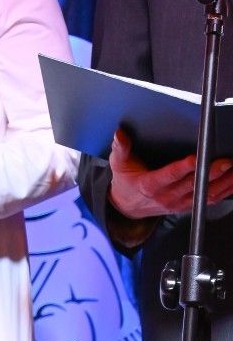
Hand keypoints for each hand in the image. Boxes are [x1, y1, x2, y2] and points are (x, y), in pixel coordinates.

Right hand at [108, 128, 232, 218]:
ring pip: (205, 194)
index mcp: (149, 185)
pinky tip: (232, 181)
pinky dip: (223, 191)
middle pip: (192, 184)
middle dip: (211, 172)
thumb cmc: (126, 182)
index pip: (169, 176)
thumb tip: (120, 134)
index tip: (195, 159)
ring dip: (223, 183)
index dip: (183, 168)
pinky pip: (208, 200)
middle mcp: (166, 196)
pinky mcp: (186, 206)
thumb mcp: (118, 164)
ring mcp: (178, 204)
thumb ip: (121, 148)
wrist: (126, 206)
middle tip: (225, 161)